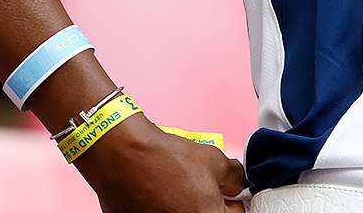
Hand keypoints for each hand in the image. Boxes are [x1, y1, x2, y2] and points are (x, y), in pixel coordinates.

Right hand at [77, 115, 246, 211]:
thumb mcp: (216, 161)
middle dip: (211, 204)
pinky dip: (164, 208)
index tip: (228, 195)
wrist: (125, 155)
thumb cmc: (167, 158)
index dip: (232, 202)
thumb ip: (234, 179)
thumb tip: (237, 186)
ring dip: (187, 206)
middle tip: (204, 190)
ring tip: (180, 190)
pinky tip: (161, 193)